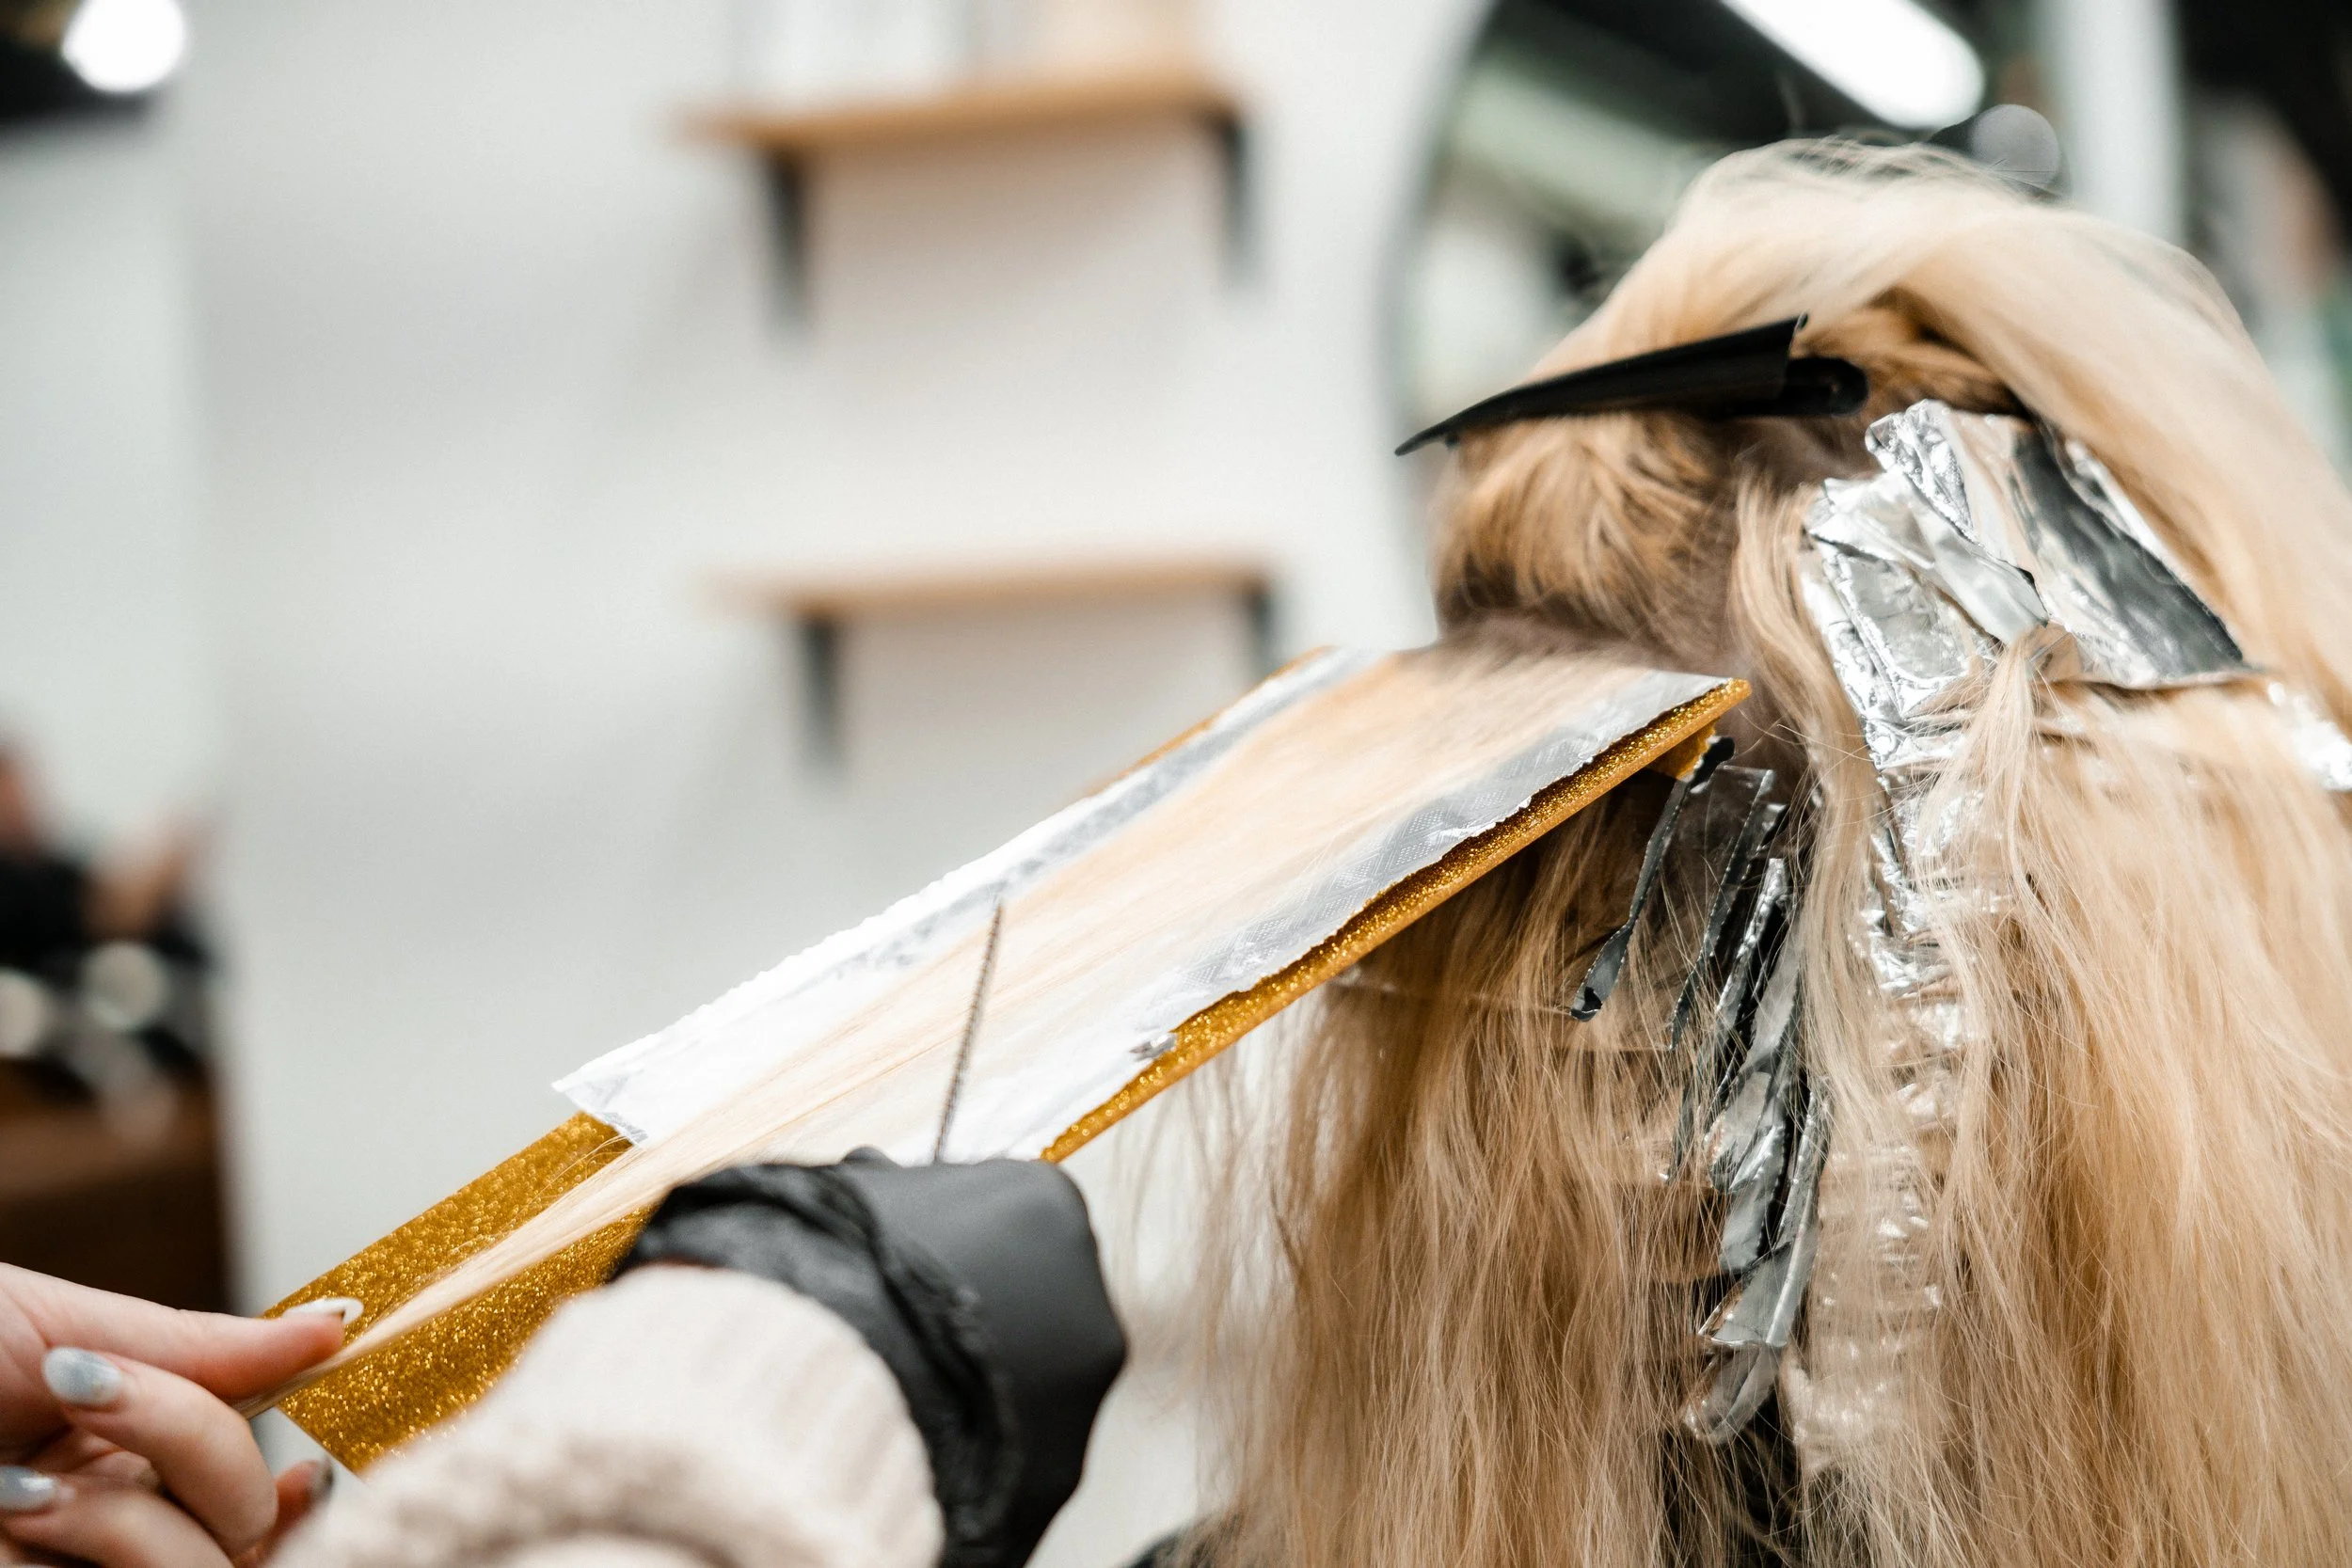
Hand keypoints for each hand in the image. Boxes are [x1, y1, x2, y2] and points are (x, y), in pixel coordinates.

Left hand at [0, 1265, 350, 1567]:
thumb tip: (336, 1321)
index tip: (304, 1470)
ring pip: (202, 1566)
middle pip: (245, 1519)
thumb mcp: (70, 1328)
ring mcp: (80, 1564)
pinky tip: (11, 1518)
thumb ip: (205, 1344)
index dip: (295, 1491)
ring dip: (125, 1517)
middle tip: (90, 1388)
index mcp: (129, 1450)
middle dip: (196, 1443)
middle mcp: (114, 1517)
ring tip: (24, 1480)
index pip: (247, 1484)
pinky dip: (88, 1537)